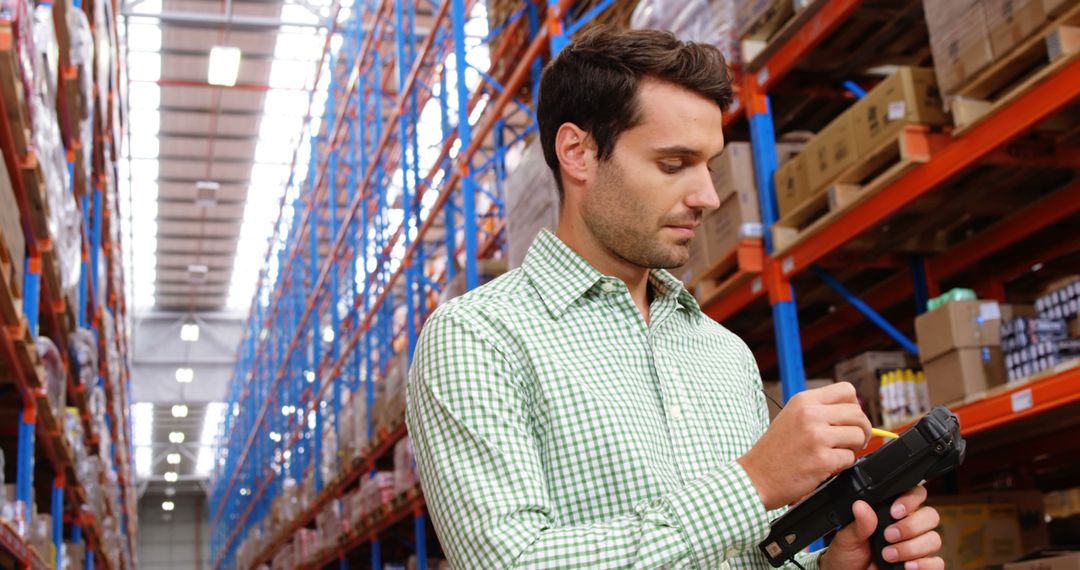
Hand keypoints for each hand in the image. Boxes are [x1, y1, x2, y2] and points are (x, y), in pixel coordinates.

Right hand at [738, 382, 870, 508]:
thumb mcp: (792, 417)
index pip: (847, 390)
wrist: (756, 477)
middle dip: (861, 429)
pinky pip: (851, 458)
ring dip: (855, 447)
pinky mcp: (822, 459)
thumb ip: (819, 410)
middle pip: (858, 413)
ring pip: (858, 435)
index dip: (854, 406)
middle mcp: (810, 414)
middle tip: (852, 440)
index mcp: (803, 400)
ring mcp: (816, 436)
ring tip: (839, 452)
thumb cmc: (775, 450)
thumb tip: (854, 412)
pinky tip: (828, 465)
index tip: (849, 420)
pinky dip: (844, 464)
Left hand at [821, 485, 942, 569]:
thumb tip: (861, 506)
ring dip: (912, 548)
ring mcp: (917, 547)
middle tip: (888, 536)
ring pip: (934, 539)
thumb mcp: (847, 537)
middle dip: (910, 526)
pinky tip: (906, 566)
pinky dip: (924, 565)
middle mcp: (909, 527)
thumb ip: (858, 523)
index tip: (895, 511)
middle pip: (930, 516)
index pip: (915, 495)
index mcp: (892, 513)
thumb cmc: (849, 554)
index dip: (911, 499)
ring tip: (888, 555)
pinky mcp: (921, 566)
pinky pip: (937, 563)